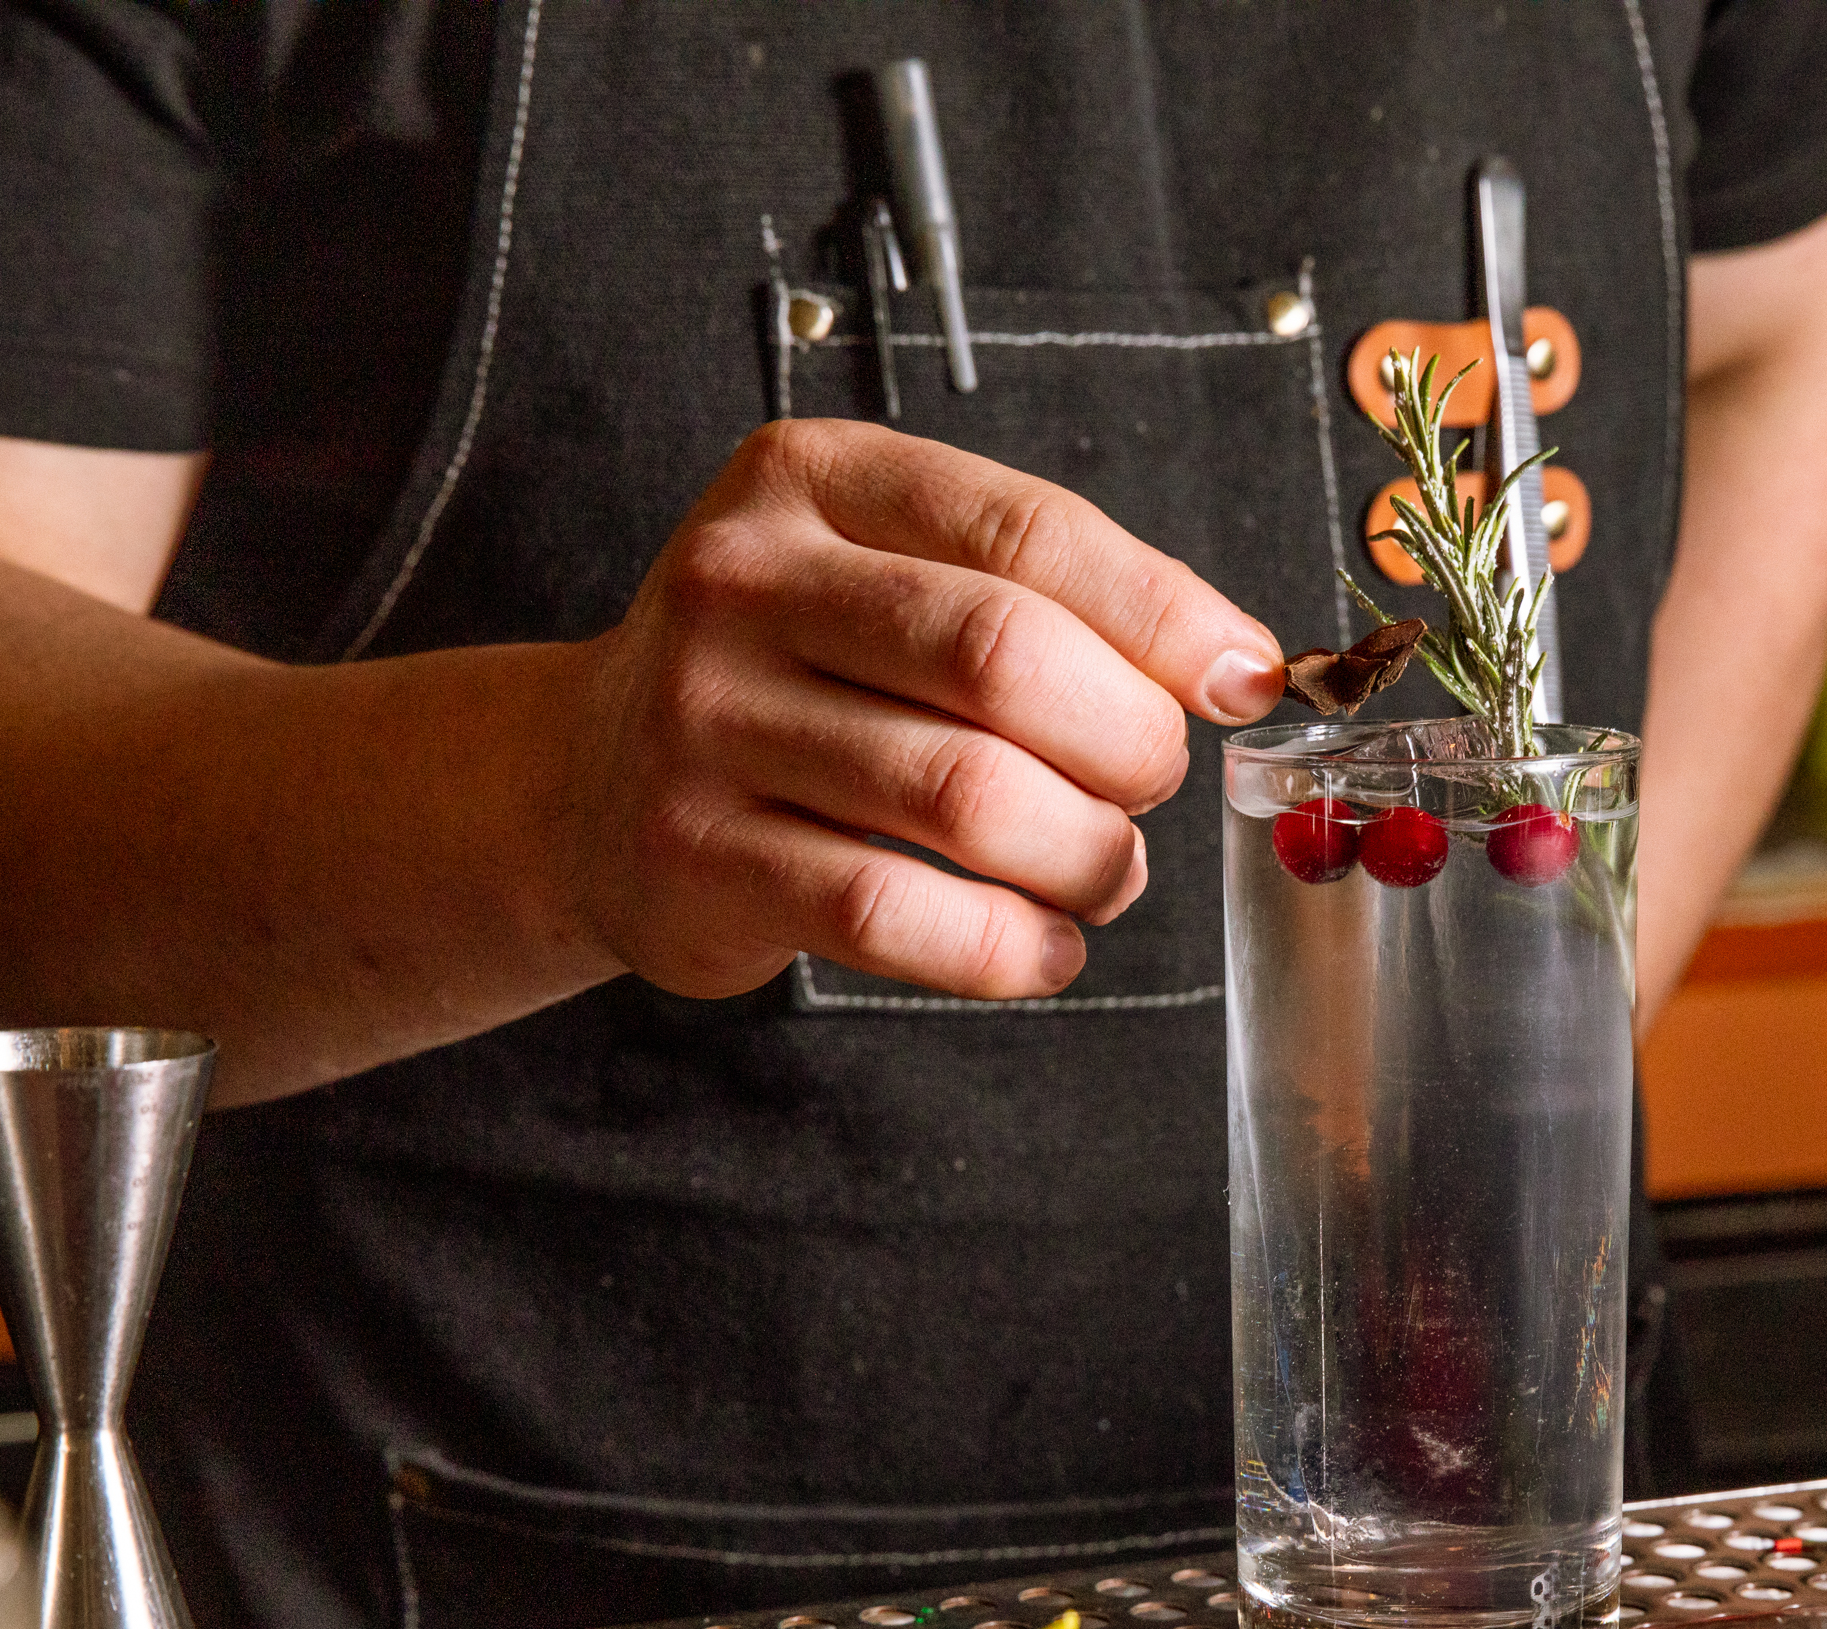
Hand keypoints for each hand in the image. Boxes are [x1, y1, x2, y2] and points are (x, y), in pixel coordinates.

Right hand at [568, 420, 1285, 1000]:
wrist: (584, 780)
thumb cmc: (794, 674)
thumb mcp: (885, 573)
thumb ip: (1043, 595)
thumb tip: (1236, 664)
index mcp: (811, 481)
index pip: (1026, 531)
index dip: (1161, 614)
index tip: (1241, 678)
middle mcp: (741, 584)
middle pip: (999, 659)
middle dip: (1125, 740)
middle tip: (1148, 784)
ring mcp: (703, 723)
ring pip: (963, 799)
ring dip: (1082, 855)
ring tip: (1104, 871)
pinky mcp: (695, 859)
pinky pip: (893, 916)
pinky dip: (1007, 949)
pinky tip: (1043, 947)